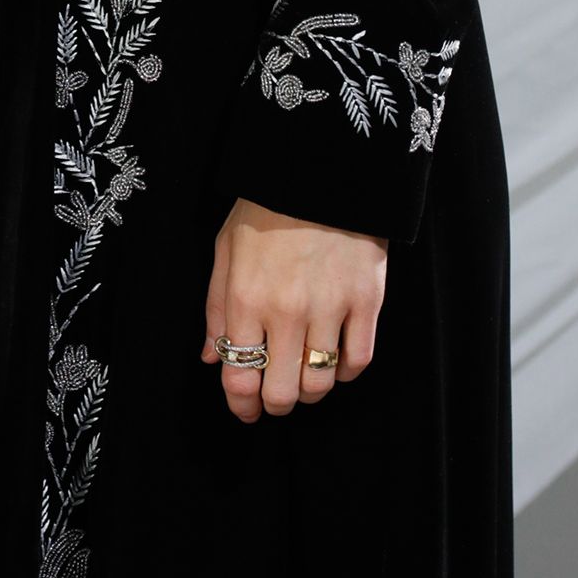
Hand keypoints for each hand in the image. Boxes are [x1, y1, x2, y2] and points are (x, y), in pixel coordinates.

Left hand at [200, 198, 385, 422]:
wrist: (320, 168)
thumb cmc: (265, 207)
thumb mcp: (225, 250)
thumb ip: (215, 308)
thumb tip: (210, 358)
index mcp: (245, 299)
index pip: (239, 379)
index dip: (241, 406)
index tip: (246, 409)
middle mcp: (286, 311)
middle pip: (282, 393)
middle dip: (275, 404)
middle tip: (276, 395)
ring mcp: (330, 308)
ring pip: (321, 384)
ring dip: (310, 391)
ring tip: (306, 375)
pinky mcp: (367, 301)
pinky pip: (358, 361)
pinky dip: (345, 372)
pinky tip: (335, 359)